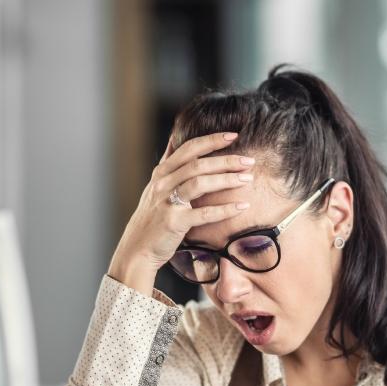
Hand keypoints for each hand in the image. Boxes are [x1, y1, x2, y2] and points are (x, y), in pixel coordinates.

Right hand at [108, 131, 255, 294]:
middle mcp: (163, 184)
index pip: (188, 149)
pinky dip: (225, 209)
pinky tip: (242, 206)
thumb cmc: (151, 218)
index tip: (234, 135)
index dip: (211, 140)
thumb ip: (168, 164)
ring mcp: (167, 203)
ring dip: (227, 179)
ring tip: (247, 179)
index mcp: (161, 173)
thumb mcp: (154, 186)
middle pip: (198, 164)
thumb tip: (174, 136)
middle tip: (249, 161)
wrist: (137, 249)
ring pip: (200, 183)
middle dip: (226, 160)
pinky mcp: (174, 222)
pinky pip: (204, 213)